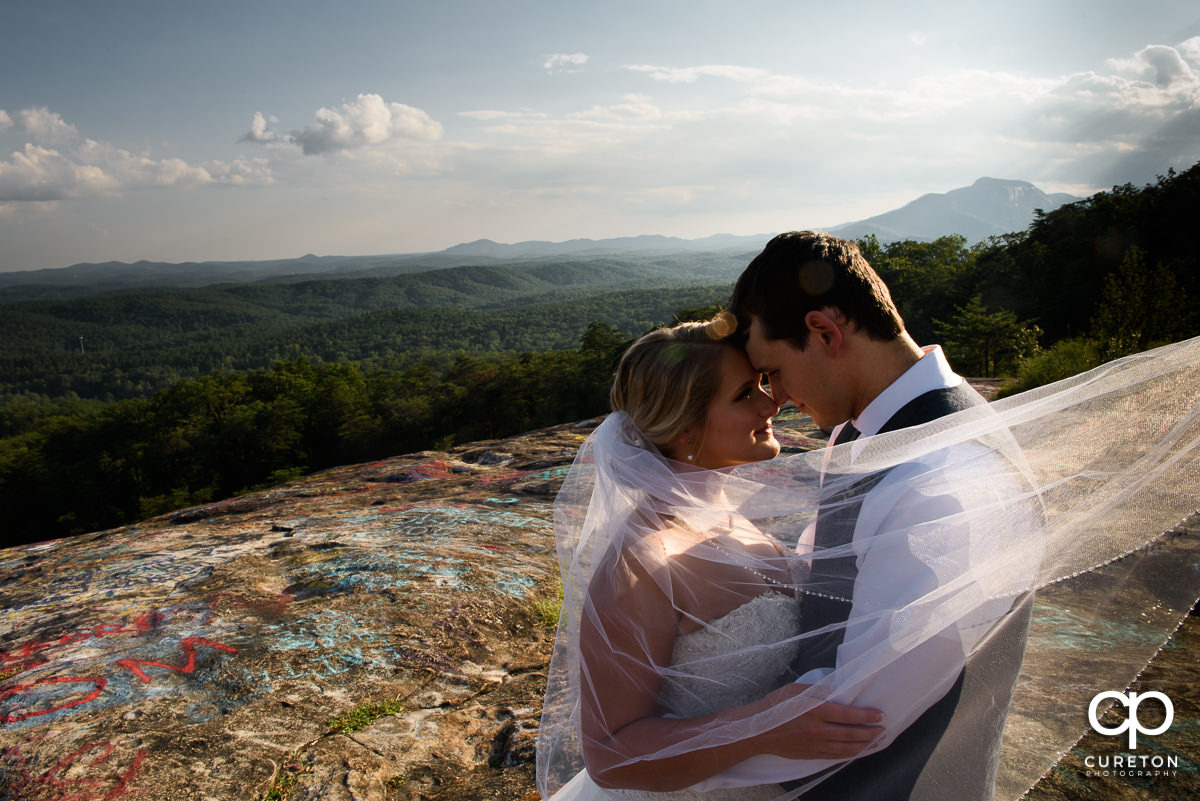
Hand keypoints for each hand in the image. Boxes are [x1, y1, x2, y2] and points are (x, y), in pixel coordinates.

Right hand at [756, 683, 884, 760]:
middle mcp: (817, 730)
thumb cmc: (775, 706)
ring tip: (877, 741)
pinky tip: (858, 750)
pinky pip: (836, 756)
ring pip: (846, 748)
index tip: (879, 715)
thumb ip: (819, 691)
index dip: (866, 716)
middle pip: (851, 734)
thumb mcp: (796, 690)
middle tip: (883, 730)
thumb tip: (839, 692)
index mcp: (815, 711)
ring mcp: (815, 745)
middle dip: (870, 732)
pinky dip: (850, 754)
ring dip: (864, 745)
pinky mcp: (811, 755)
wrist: (757, 730)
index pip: (848, 715)